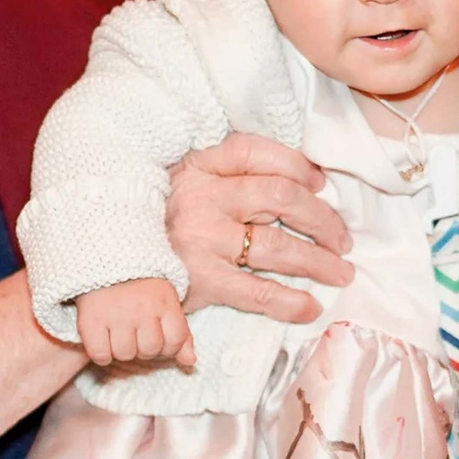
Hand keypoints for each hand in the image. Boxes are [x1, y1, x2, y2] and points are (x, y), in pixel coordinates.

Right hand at [75, 276, 194, 367]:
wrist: (102, 259)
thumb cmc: (139, 286)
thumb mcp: (166, 302)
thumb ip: (181, 334)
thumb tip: (190, 361)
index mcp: (164, 300)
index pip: (176, 341)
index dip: (168, 347)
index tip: (157, 336)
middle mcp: (141, 307)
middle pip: (149, 351)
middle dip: (143, 348)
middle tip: (134, 332)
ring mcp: (115, 313)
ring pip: (125, 354)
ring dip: (121, 350)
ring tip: (118, 333)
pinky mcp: (91, 319)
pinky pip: (101, 355)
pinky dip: (101, 354)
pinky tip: (102, 340)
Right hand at [166, 134, 355, 322]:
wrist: (116, 268)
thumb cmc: (162, 223)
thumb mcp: (185, 183)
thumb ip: (228, 176)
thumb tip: (301, 181)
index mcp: (198, 166)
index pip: (256, 152)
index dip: (296, 166)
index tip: (320, 184)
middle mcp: (202, 198)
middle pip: (280, 197)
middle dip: (322, 219)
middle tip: (342, 239)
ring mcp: (203, 240)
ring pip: (278, 246)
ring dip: (319, 261)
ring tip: (340, 272)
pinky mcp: (204, 281)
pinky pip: (259, 292)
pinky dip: (291, 302)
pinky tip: (311, 307)